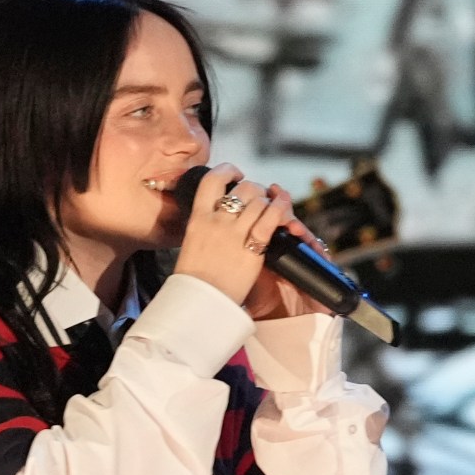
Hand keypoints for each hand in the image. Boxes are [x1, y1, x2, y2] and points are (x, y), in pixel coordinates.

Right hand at [175, 164, 320, 319]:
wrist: (200, 304)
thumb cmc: (195, 280)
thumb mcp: (191, 245)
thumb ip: (203, 228)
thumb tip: (213, 216)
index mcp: (197, 219)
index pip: (211, 180)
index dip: (228, 170)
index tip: (237, 174)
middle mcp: (215, 221)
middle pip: (242, 188)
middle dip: (255, 189)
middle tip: (259, 198)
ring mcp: (233, 233)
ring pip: (258, 200)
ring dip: (269, 200)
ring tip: (272, 206)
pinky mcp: (251, 248)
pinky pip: (270, 219)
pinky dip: (280, 207)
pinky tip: (283, 204)